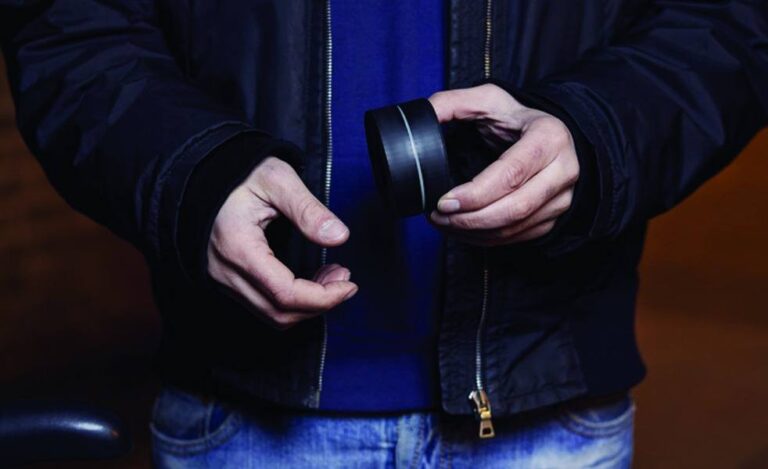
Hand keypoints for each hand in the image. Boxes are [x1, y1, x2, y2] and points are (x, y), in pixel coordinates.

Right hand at [208, 157, 357, 329]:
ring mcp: (222, 278)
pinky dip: (291, 300)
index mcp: (238, 247)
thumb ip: (308, 209)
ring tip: (331, 277)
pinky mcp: (226, 279)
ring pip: (270, 314)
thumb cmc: (239, 173)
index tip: (349, 285)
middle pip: (279, 313)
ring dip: (306, 304)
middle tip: (344, 278)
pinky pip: (261, 304)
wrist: (204, 173)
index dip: (323, 298)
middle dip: (319, 303)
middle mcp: (225, 271)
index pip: (285, 294)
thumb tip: (338, 236)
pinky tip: (309, 279)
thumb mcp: (277, 179)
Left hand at [428, 84, 579, 245]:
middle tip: (438, 216)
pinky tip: (463, 230)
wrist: (546, 135)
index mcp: (549, 137)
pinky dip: (485, 239)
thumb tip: (423, 117)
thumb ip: (451, 103)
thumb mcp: (486, 99)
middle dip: (470, 220)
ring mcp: (562, 197)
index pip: (511, 175)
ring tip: (444, 223)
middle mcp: (563, 169)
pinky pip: (517, 237)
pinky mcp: (554, 216)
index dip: (475, 194)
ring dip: (474, 232)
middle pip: (515, 208)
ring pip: (515, 227)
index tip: (444, 201)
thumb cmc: (515, 118)